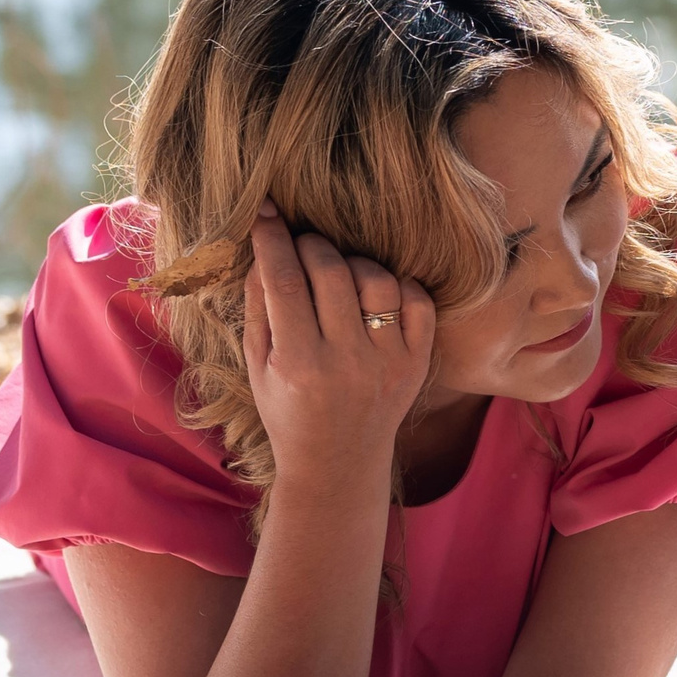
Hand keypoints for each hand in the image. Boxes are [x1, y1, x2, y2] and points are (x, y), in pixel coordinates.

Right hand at [245, 200, 434, 487]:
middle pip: (331, 271)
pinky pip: (418, 301)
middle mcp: (347, 362)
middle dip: (310, 244)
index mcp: (299, 364)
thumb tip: (263, 247)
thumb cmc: (288, 410)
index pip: (284, 281)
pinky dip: (398, 285)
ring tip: (336, 271)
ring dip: (353, 262)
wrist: (338, 464)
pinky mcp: (418, 363)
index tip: (265, 211)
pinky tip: (375, 293)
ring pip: (377, 279)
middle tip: (301, 245)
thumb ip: (258, 307)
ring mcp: (389, 362)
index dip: (272, 238)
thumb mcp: (258, 365)